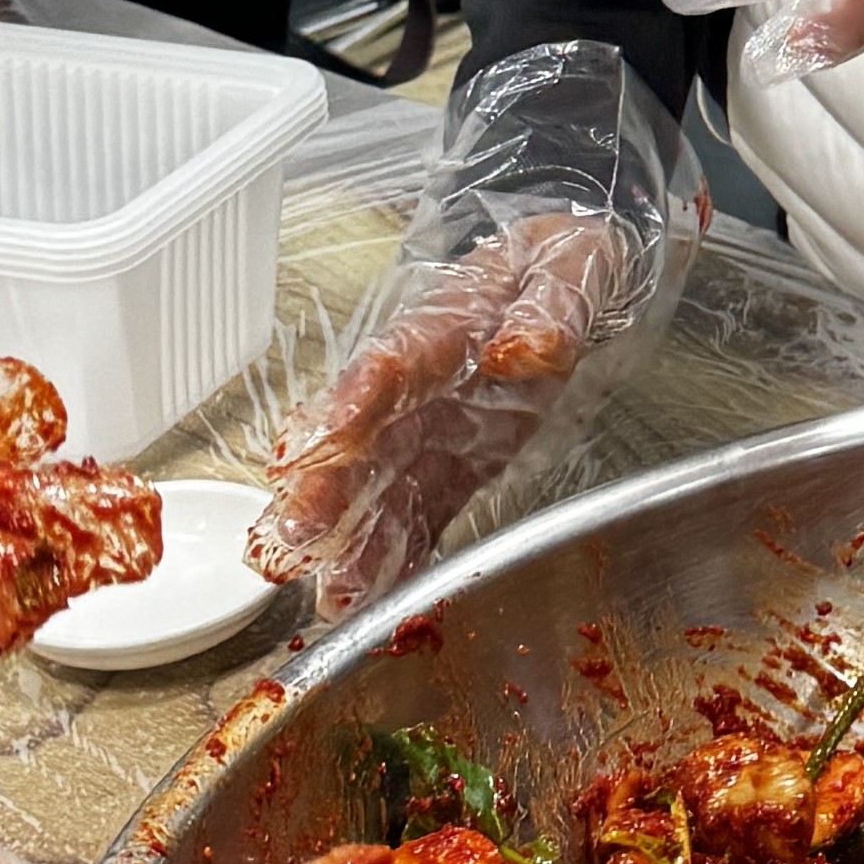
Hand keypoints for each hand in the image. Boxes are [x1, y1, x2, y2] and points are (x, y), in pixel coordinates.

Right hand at [251, 207, 640, 609]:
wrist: (563, 276)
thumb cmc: (558, 265)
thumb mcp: (571, 264)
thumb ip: (552, 305)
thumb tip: (526, 349)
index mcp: (447, 327)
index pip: (396, 361)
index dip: (357, 398)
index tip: (326, 435)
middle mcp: (422, 387)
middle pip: (366, 439)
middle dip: (326, 489)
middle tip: (291, 536)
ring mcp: (431, 431)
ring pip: (381, 488)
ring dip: (352, 541)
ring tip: (330, 594)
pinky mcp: (453, 467)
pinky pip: (419, 514)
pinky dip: (394, 556)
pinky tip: (370, 598)